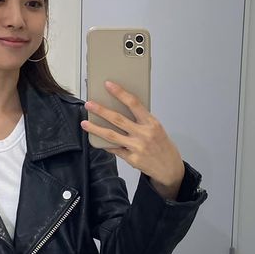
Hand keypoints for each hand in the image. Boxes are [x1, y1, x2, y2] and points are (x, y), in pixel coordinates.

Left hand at [81, 81, 185, 198]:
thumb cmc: (163, 146)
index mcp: (151, 123)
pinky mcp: (132, 159)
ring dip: (96, 128)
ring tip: (85, 123)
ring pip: (111, 136)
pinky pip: (114, 149)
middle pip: (118, 119)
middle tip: (89, 104)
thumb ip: (141, 120)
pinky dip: (105, 144)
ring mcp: (137, 147)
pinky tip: (96, 139)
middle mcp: (144, 134)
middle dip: (101, 110)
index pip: (134, 103)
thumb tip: (120, 109)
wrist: (170, 168)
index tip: (108, 85)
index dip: (120, 93)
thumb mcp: (157, 129)